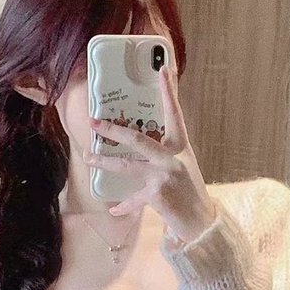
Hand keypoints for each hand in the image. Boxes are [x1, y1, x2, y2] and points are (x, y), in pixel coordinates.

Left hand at [82, 61, 218, 243]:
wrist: (201, 221)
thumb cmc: (189, 193)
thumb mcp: (181, 167)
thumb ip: (164, 154)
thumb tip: (140, 144)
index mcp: (180, 147)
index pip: (174, 114)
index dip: (168, 91)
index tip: (163, 69)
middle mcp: (173, 157)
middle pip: (138, 138)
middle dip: (113, 130)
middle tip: (94, 121)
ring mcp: (164, 175)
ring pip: (127, 165)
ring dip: (105, 162)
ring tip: (88, 157)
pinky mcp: (157, 194)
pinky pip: (133, 199)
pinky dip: (124, 206)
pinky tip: (114, 209)